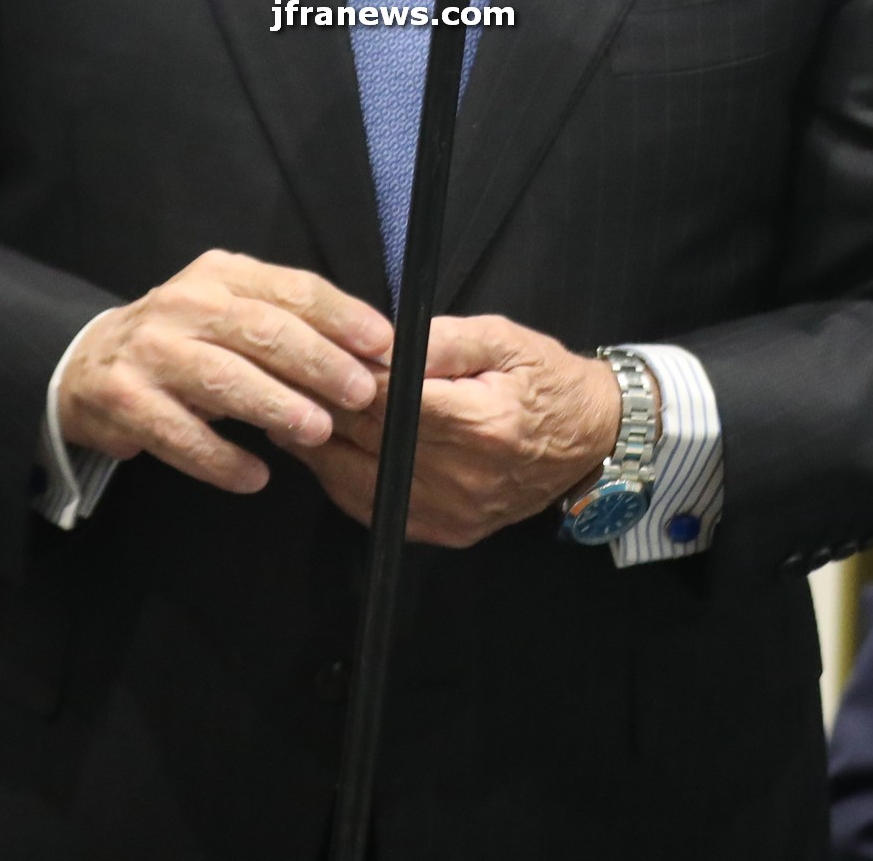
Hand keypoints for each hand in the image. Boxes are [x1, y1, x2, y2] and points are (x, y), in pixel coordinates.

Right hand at [56, 251, 391, 494]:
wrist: (88, 363)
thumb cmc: (184, 340)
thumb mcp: (230, 311)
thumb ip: (287, 323)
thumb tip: (367, 352)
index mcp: (221, 275)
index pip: (290, 287)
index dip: (340, 315)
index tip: (382, 343)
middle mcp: (184, 305)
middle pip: (261, 330)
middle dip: (317, 362)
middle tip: (360, 392)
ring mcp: (151, 352)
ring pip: (222, 379)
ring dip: (276, 406)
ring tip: (316, 431)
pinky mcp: (125, 401)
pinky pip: (180, 434)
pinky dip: (220, 459)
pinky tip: (254, 476)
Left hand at [283, 314, 620, 547]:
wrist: (591, 440)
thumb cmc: (546, 380)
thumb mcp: (503, 339)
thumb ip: (441, 340)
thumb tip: (381, 342)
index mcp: (480, 422)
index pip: (389, 400)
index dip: (344, 376)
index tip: (309, 354)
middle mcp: (463, 476)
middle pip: (367, 440)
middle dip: (319, 408)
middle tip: (280, 379)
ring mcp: (453, 512)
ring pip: (359, 481)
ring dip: (319, 449)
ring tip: (289, 414)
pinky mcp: (446, 532)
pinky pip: (375, 509)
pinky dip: (342, 480)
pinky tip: (326, 452)